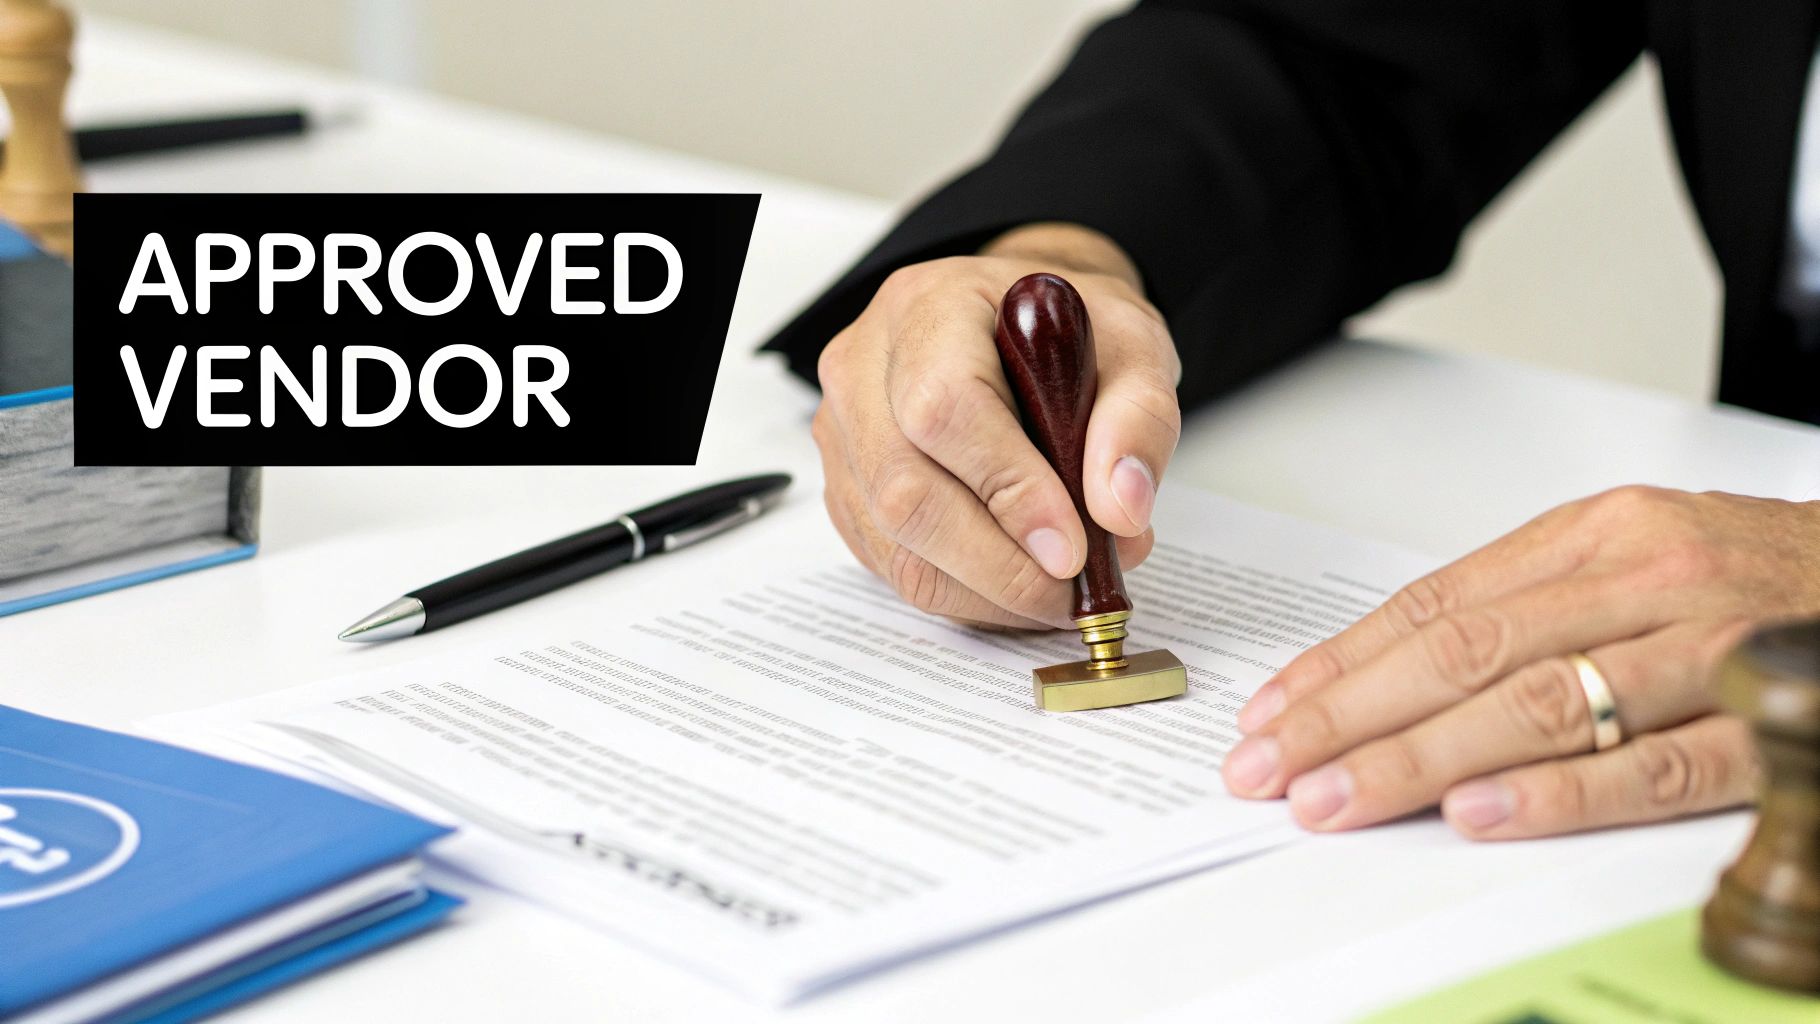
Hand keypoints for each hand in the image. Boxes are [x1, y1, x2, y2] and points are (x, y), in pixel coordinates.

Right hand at [812, 223, 1181, 627]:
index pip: (945, 406)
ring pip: (894, 543)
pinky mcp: (847, 490)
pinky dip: (964, 594)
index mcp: (929, 308)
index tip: (1072, 547)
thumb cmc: (1064, 335)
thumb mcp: (1132, 345)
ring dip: (986, 591)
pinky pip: (892, 566)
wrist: (1018, 329)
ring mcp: (845, 434)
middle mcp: (864, 367)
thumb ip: (1139, 418)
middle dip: (999, 564)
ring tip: (1061, 589)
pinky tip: (1018, 583)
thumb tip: (1120, 510)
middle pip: (904, 490)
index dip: (1008, 488)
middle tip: (1075, 590)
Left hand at [1221, 486, 1819, 838]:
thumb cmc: (1753, 571)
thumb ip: (1524, 603)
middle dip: (1349, 718)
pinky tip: (1479, 815)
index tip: (1271, 713)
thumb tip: (1391, 665)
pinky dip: (1559, 793)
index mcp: (1597, 534)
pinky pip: (1652, 765)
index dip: (1342, 665)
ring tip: (1339, 799)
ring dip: (1421, 760)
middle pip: (1463, 654)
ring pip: (1537, 706)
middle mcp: (1643, 579)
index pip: (1436, 605)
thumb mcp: (1632, 555)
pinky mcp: (1766, 724)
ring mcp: (1706, 650)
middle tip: (1271, 767)